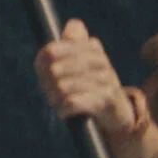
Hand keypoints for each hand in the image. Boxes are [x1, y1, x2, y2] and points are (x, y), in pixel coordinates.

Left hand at [34, 18, 135, 133]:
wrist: (116, 110)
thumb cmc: (90, 83)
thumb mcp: (78, 61)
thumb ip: (63, 47)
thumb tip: (53, 45)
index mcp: (91, 46)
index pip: (51, 51)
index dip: (41, 64)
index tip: (41, 73)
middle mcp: (100, 59)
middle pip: (54, 70)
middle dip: (46, 84)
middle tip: (48, 91)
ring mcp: (105, 79)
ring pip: (62, 87)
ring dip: (54, 98)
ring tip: (55, 101)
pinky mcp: (106, 99)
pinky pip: (73, 102)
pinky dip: (63, 109)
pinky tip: (63, 111)